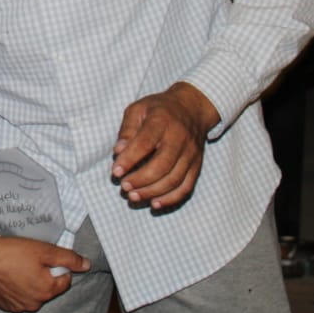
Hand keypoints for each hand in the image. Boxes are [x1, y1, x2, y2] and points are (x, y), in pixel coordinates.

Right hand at [0, 235, 89, 312]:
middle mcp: (34, 303)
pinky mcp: (6, 305)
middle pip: (49, 288)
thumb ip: (68, 258)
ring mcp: (19, 306)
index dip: (57, 267)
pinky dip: (17, 288)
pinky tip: (10, 275)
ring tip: (18, 266)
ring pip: (33, 294)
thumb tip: (86, 265)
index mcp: (47, 290)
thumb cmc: (12, 252)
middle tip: (30, 260)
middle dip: (43, 275)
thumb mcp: (44, 250)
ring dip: (30, 282)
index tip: (44, 257)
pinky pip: (18, 297)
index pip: (65, 280)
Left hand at [111, 82, 219, 209]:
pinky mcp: (197, 165)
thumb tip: (118, 151)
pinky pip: (186, 186)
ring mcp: (191, 153)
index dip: (130, 159)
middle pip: (162, 164)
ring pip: (174, 179)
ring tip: (133, 196)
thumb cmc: (159, 109)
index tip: (115, 172)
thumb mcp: (138, 109)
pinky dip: (171, 199)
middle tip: (124, 187)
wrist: (192, 108)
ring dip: (153, 192)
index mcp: (162, 121)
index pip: (145, 142)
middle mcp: (180, 138)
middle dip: (141, 180)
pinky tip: (154, 204)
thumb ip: (127, 129)